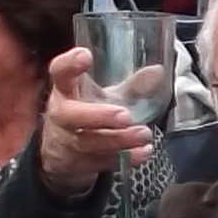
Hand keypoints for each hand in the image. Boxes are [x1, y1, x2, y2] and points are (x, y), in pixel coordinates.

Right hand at [38, 46, 148, 197]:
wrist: (64, 151)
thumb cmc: (87, 112)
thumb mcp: (104, 96)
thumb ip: (130, 86)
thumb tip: (158, 71)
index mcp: (65, 90)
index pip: (59, 72)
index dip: (69, 64)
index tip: (85, 55)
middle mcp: (62, 115)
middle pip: (71, 116)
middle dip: (98, 116)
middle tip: (125, 115)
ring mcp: (69, 141)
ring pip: (90, 142)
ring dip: (119, 140)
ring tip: (144, 134)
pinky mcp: (81, 163)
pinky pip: (102, 162)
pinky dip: (125, 158)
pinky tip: (143, 152)